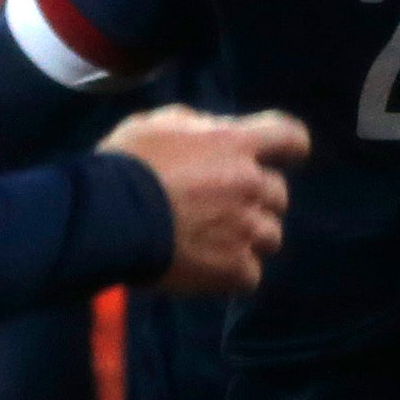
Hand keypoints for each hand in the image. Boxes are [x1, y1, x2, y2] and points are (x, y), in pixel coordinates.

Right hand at [111, 105, 305, 292]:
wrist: (108, 218)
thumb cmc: (125, 165)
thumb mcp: (157, 124)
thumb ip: (195, 126)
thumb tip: (210, 132)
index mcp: (236, 144)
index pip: (291, 137)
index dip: (291, 148)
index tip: (285, 156)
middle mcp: (250, 184)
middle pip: (278, 194)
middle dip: (256, 199)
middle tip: (220, 208)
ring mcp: (246, 229)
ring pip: (270, 236)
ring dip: (248, 238)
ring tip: (211, 242)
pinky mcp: (234, 268)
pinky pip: (250, 274)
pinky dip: (232, 273)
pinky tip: (205, 267)